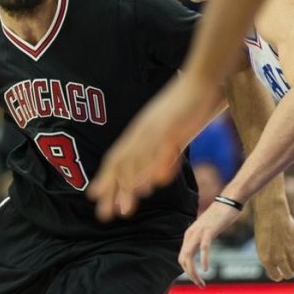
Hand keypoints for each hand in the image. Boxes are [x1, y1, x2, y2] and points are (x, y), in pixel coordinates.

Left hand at [88, 75, 219, 220]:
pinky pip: (161, 151)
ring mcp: (156, 129)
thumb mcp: (167, 129)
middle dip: (111, 189)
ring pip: (138, 161)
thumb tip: (155, 176)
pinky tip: (152, 186)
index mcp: (139, 131)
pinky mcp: (173, 127)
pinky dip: (155, 168)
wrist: (200, 78)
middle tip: (103, 214)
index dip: (104, 177)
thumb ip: (160, 150)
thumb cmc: (185, 105)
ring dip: (130, 186)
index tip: (93, 197)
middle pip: (122, 163)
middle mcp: (142, 131)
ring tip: (124, 209)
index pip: (116, 157)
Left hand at [178, 202, 241, 287]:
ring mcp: (199, 232)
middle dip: (190, 275)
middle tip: (200, 285)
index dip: (187, 271)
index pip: (181, 257)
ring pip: (190, 255)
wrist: (228, 201)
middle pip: (183, 259)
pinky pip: (204, 247)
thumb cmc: (219, 217)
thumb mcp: (207, 230)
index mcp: (189, 235)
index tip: (196, 280)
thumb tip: (201, 251)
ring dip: (194, 271)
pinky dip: (203, 259)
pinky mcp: (209, 230)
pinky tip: (206, 269)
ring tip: (201, 282)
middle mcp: (190, 234)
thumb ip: (202, 240)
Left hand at [253, 208, 293, 280]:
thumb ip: (270, 257)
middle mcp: (278, 258)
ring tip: (291, 262)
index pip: (275, 276)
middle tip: (285, 268)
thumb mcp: (262, 245)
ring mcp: (289, 253)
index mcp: (266, 259)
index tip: (276, 271)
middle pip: (288, 275)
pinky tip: (292, 250)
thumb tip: (277, 267)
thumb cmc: (263, 227)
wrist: (271, 213)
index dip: (276, 275)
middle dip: (287, 273)